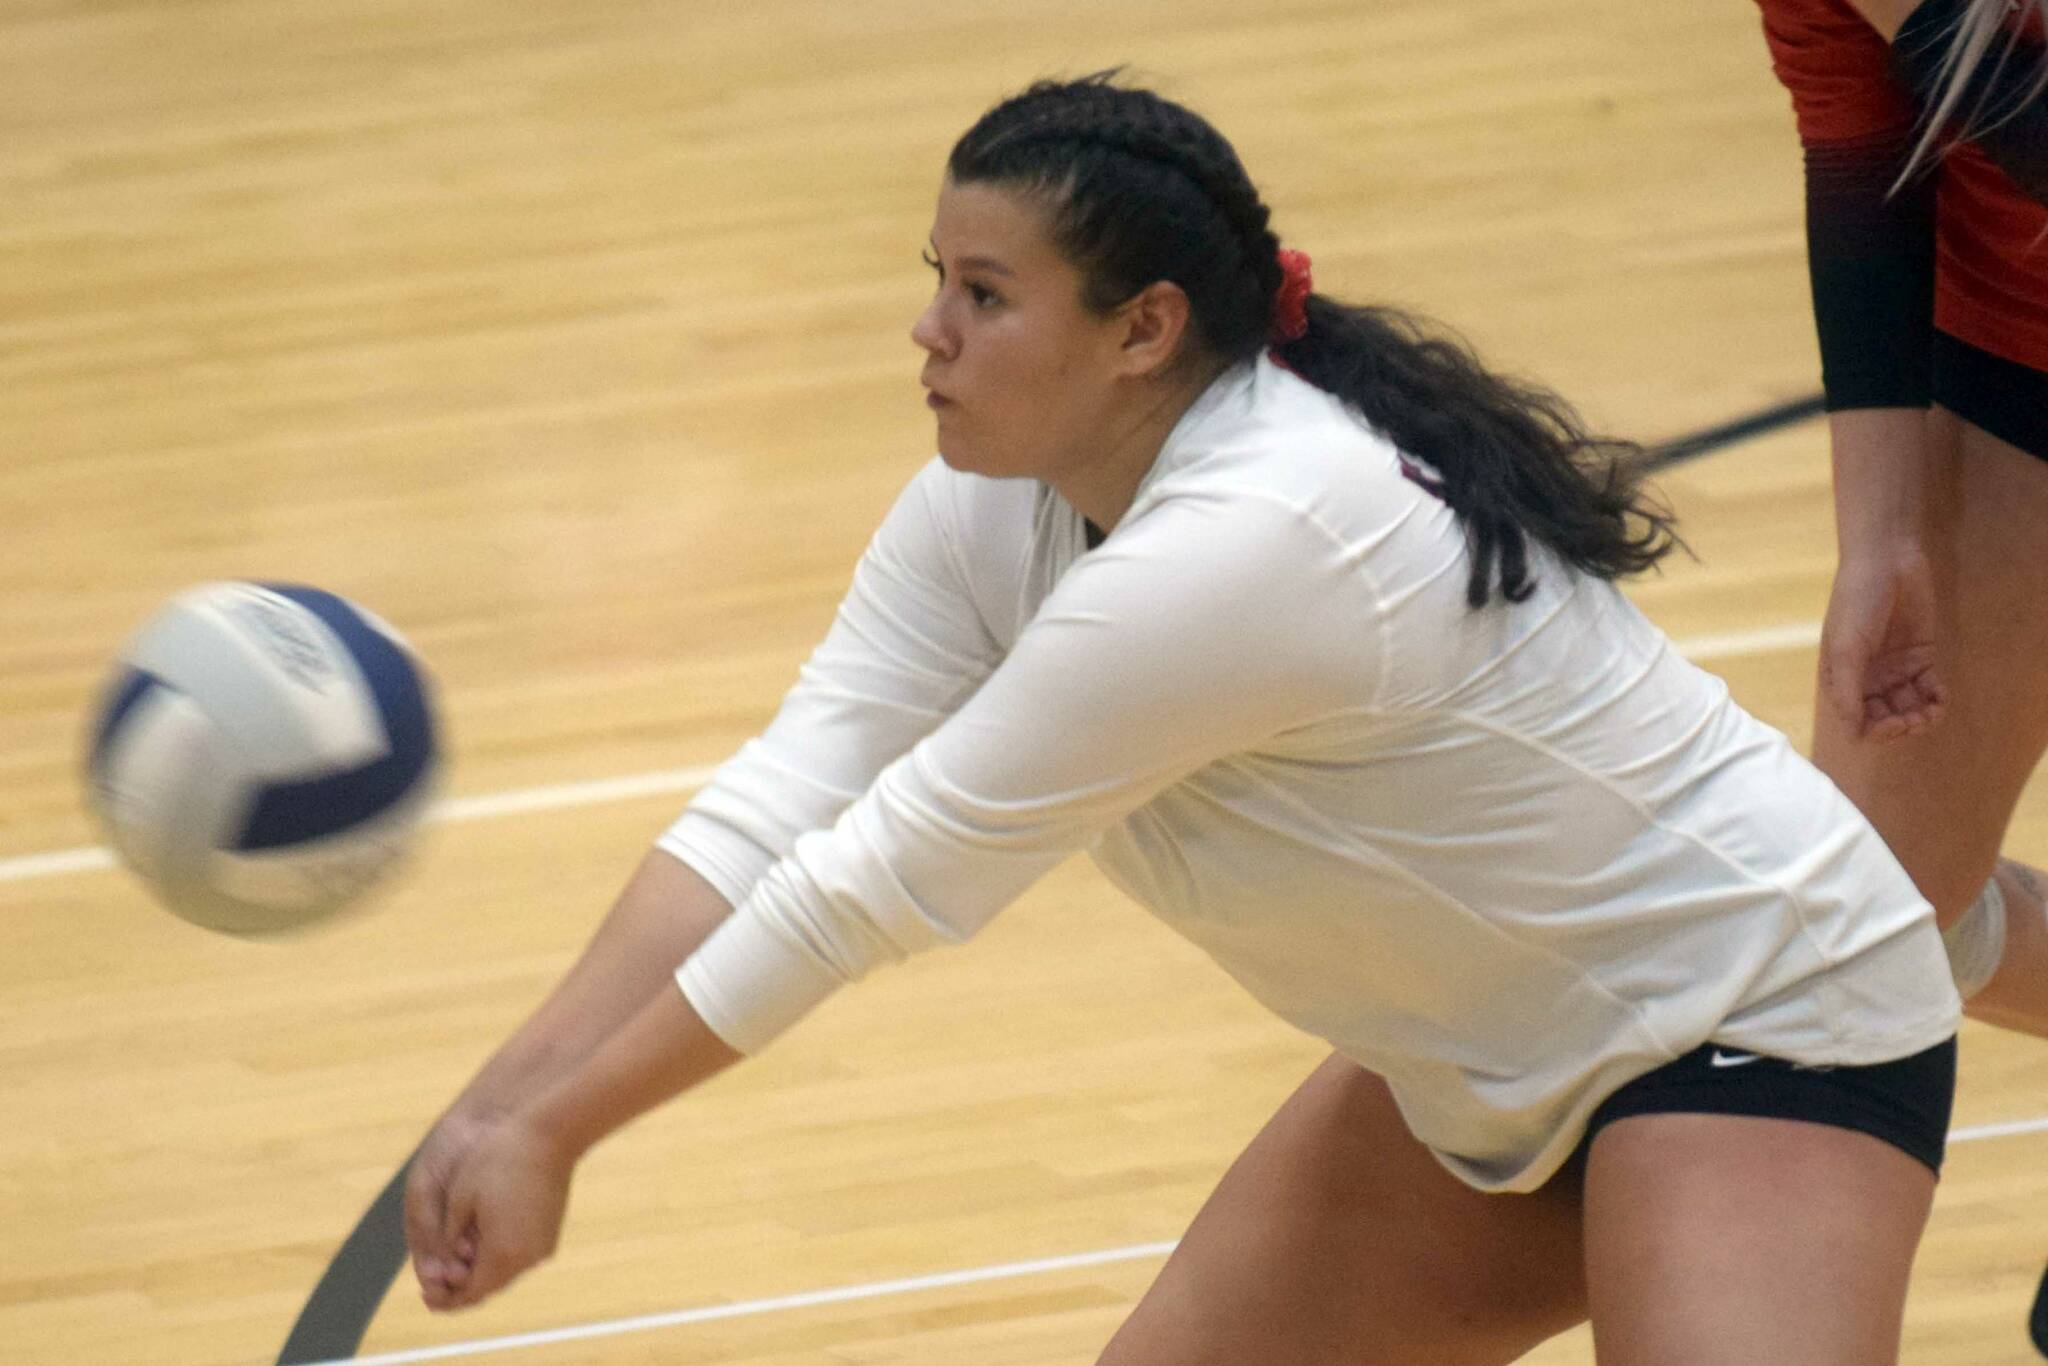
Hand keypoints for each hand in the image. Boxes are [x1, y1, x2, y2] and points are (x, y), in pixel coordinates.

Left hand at [414, 1113, 575, 1311]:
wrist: (552, 1135)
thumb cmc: (500, 1159)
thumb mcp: (461, 1198)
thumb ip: (450, 1237)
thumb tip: (449, 1262)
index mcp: (502, 1252)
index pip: (470, 1293)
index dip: (446, 1299)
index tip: (426, 1296)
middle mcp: (527, 1258)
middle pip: (489, 1287)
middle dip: (462, 1287)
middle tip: (435, 1283)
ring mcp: (542, 1246)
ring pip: (505, 1272)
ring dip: (482, 1271)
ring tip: (455, 1264)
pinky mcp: (550, 1233)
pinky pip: (520, 1257)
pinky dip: (499, 1257)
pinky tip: (480, 1244)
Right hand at [1817, 547, 1946, 741]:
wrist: (1886, 561)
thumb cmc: (1856, 602)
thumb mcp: (1846, 649)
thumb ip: (1847, 692)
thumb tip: (1852, 735)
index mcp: (1842, 679)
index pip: (1858, 722)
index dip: (1877, 731)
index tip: (1895, 723)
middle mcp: (1866, 678)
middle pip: (1885, 719)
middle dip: (1902, 725)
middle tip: (1917, 719)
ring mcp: (1894, 669)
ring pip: (1909, 708)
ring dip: (1922, 716)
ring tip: (1934, 711)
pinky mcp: (1919, 657)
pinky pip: (1929, 689)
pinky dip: (1937, 699)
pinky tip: (1941, 698)